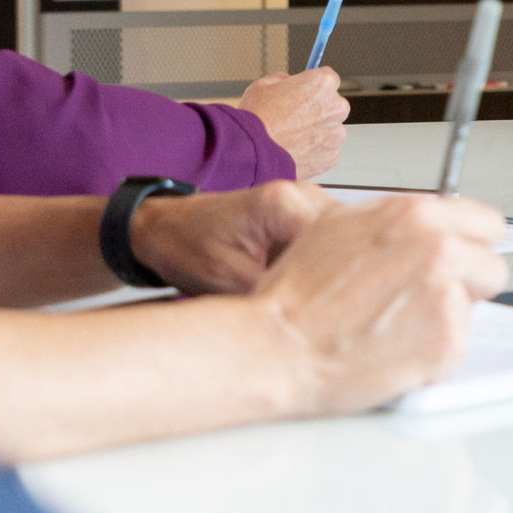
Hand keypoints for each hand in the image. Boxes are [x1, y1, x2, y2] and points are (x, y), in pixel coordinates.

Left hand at [130, 182, 335, 295]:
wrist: (163, 230)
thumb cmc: (185, 244)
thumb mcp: (227, 279)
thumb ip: (275, 291)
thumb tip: (312, 317)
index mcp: (283, 202)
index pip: (340, 241)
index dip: (340, 281)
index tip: (330, 314)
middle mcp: (302, 195)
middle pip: (349, 241)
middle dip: (338, 280)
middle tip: (318, 314)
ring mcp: (306, 205)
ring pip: (342, 246)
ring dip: (329, 276)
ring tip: (307, 304)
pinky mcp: (303, 218)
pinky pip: (328, 247)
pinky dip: (318, 272)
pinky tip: (302, 293)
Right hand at [238, 69, 349, 177]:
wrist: (251, 151)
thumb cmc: (257, 118)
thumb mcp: (265, 85)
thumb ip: (285, 80)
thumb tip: (289, 82)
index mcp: (323, 83)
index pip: (329, 79)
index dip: (313, 87)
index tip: (306, 94)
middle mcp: (336, 106)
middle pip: (333, 105)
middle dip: (318, 111)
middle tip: (294, 120)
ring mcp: (336, 133)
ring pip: (330, 130)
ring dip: (316, 133)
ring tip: (291, 139)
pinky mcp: (332, 155)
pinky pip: (326, 151)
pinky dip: (314, 153)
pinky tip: (295, 152)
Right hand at [251, 194, 508, 414]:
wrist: (277, 346)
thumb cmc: (296, 294)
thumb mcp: (339, 226)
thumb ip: (396, 220)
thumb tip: (428, 223)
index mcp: (416, 216)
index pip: (486, 223)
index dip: (470, 244)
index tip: (460, 257)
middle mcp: (439, 251)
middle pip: (491, 267)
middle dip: (465, 283)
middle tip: (425, 298)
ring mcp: (446, 298)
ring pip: (472, 309)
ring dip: (443, 318)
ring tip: (394, 325)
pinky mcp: (446, 344)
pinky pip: (456, 346)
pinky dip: (429, 353)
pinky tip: (391, 348)